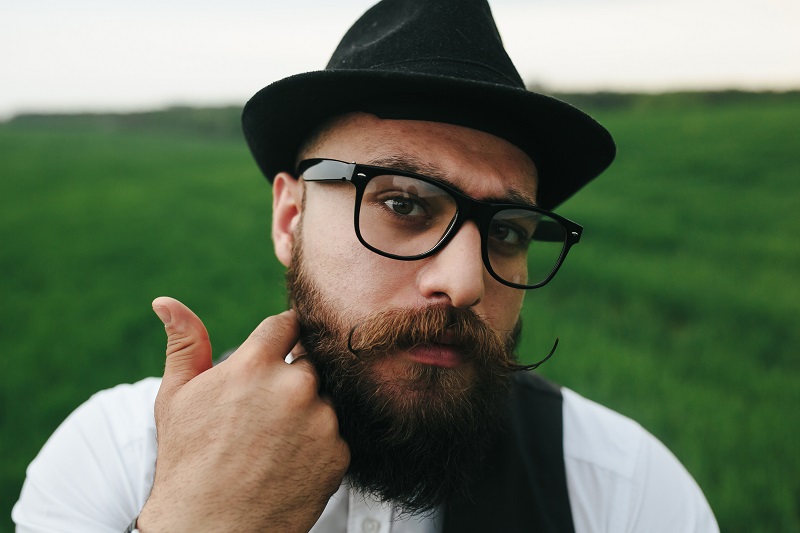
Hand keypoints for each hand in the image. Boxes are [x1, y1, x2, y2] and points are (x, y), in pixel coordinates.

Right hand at [137, 297, 349, 531]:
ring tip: (274, 441)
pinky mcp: (338, 452)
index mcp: (255, 364)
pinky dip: (319, 443)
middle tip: (267, 410)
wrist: (210, 530)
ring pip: (325, 398)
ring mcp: (321, 420)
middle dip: (294, 375)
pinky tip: (290, 460)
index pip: (288, 324)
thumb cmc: (187, 462)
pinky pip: (336, 433)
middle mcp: (295, 386)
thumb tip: (166, 302)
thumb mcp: (176, 398)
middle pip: (310, 361)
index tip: (276, 352)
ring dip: (309, 410)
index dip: (281, 336)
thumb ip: (183, 343)